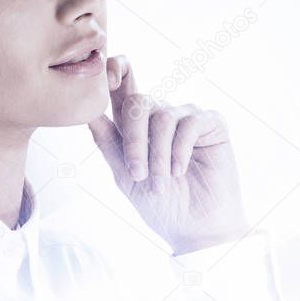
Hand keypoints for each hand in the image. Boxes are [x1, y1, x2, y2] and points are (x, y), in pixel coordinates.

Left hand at [87, 55, 249, 253]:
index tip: (108, 75)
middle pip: (138, 102)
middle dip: (134, 139)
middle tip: (138, 174)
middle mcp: (161, 115)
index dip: (115, 71)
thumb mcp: (126, 177)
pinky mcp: (212, 124)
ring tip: (162, 184)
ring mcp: (187, 117)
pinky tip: (180, 172)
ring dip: (158, 154)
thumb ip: (109, 144)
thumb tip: (87, 112)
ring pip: (162, 116)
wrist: (196, 229)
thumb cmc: (161, 206)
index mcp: (136, 125)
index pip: (123, 86)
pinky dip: (180, 149)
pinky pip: (190, 122)